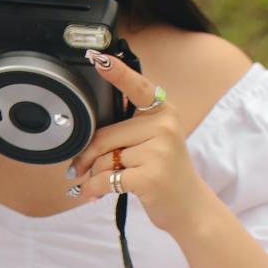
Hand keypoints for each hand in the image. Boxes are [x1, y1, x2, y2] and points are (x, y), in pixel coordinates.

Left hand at [68, 50, 210, 237]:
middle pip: (106, 135)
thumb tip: (86, 136)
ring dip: (92, 175)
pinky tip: (91, 194)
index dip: (116, 72)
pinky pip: (107, 179)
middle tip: (76, 167)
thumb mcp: (156, 142)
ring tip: (93, 184)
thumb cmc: (166, 174)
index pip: (137, 87)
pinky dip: (94, 188)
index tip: (98, 58)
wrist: (190, 208)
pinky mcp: (150, 177)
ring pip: (105, 159)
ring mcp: (158, 152)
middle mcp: (164, 127)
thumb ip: (130, 130)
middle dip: (86, 155)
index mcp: (164, 112)